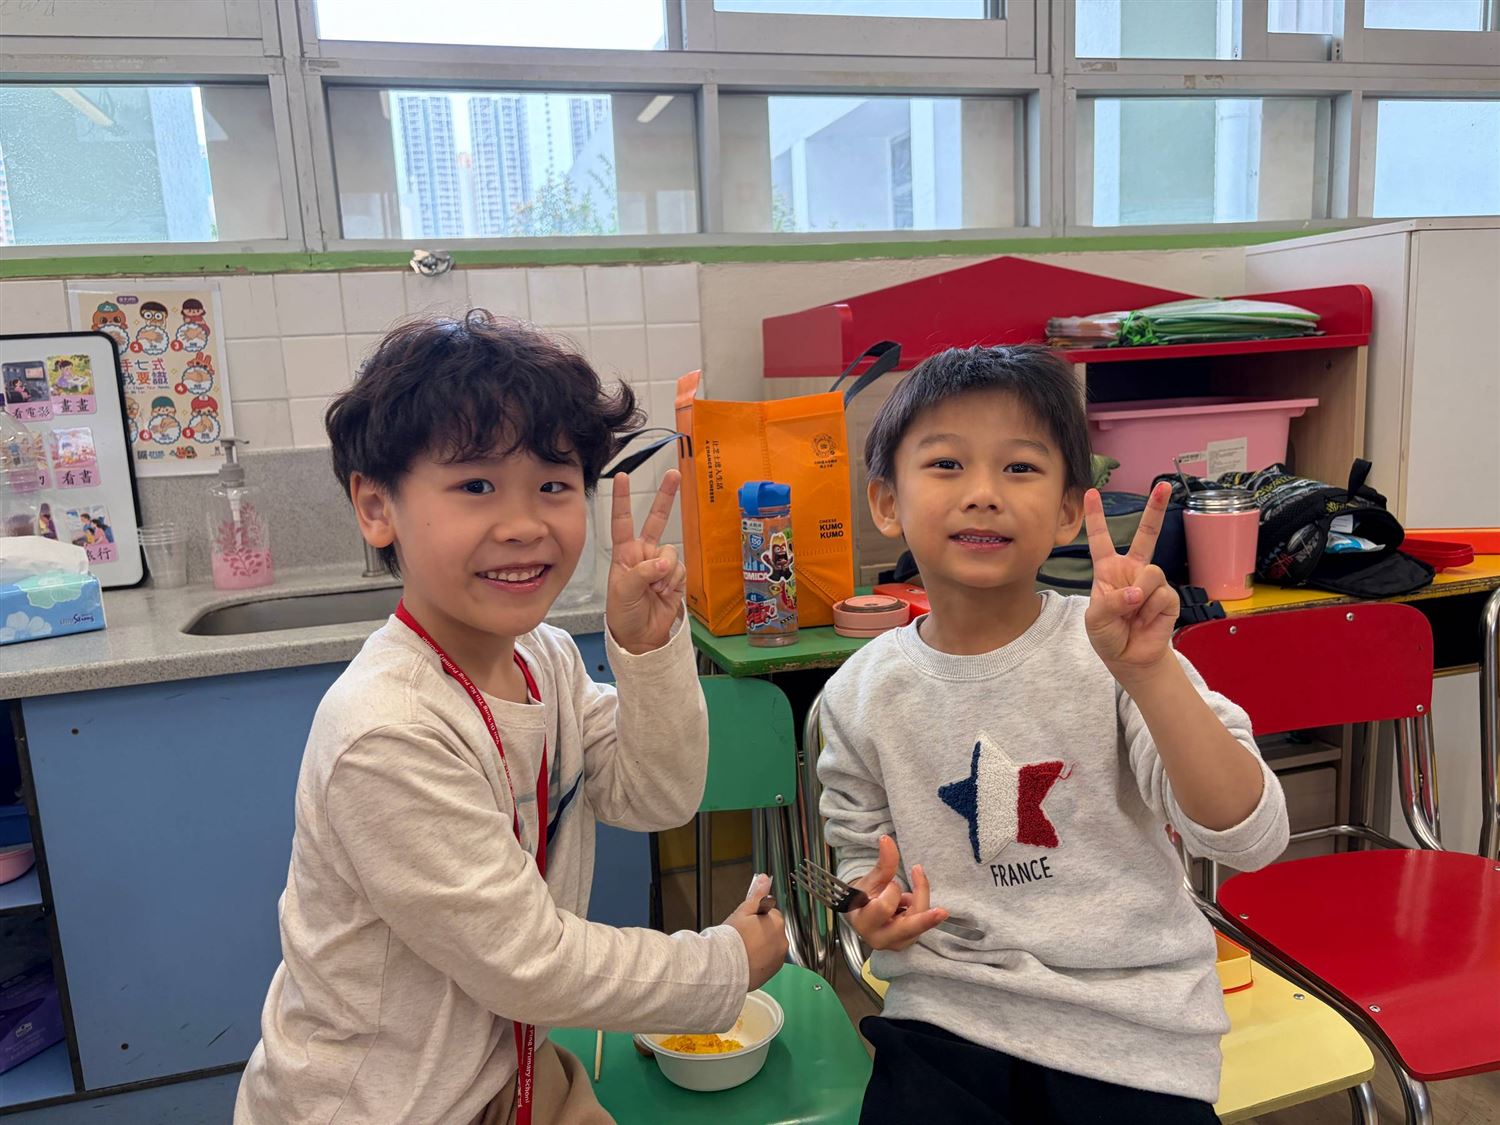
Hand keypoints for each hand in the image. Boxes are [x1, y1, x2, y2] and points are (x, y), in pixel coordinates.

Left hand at [606, 470, 687, 654]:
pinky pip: (680, 569)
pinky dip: (673, 581)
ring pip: (671, 552)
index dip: (622, 500)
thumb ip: (642, 572)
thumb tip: (665, 562)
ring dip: (664, 572)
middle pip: (656, 520)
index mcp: (625, 553)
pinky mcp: (676, 577)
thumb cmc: (623, 613)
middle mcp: (644, 554)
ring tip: (654, 589)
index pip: (622, 521)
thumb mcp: (623, 591)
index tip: (622, 477)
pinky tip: (664, 593)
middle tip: (674, 474)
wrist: (641, 637)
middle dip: (666, 497)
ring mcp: (661, 565)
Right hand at [723, 873, 787, 990]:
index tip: (746, 922)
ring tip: (743, 948)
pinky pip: (769, 961)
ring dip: (762, 946)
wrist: (723, 967)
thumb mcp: (742, 911)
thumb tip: (764, 879)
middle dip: (760, 931)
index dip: (756, 916)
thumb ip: (757, 895)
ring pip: (771, 946)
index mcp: (776, 922)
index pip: (771, 913)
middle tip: (743, 935)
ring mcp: (778, 957)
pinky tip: (747, 959)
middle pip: (772, 930)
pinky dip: (761, 960)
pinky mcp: (773, 971)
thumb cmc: (731, 939)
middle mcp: (782, 941)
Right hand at [848, 835, 948, 951]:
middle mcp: (880, 939)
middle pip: (908, 926)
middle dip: (925, 920)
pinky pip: (923, 922)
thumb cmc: (865, 898)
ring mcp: (896, 944)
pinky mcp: (908, 943)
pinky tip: (906, 906)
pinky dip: (918, 908)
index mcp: (864, 923)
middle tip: (943, 912)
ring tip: (903, 897)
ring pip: (920, 920)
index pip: (883, 906)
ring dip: (916, 901)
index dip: (891, 891)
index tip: (889, 883)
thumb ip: (882, 863)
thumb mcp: (872, 880)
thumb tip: (886, 839)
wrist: (864, 917)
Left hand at [1082, 481, 1179, 681]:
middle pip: (1146, 534)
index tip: (1092, 492)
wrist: (1129, 658)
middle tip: (1165, 486)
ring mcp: (1152, 582)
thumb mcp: (1095, 619)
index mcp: (1108, 570)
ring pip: (1152, 572)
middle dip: (1156, 509)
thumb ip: (1110, 602)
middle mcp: (1132, 570)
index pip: (1101, 538)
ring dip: (1140, 594)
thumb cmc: (1108, 635)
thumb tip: (1135, 592)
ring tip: (1133, 612)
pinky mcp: (1169, 597)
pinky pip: (1162, 595)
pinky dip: (1151, 609)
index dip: (1096, 516)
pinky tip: (1146, 620)